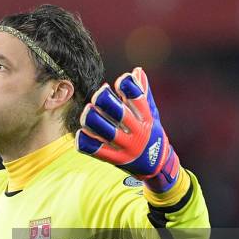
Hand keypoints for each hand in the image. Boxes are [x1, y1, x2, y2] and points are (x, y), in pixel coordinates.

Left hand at [75, 67, 179, 192]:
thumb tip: (136, 70)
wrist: (157, 167)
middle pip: (119, 114)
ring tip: (88, 110)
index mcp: (147, 119)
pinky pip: (96, 150)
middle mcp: (137, 133)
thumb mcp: (152, 115)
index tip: (120, 80)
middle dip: (105, 100)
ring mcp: (126, 147)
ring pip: (105, 131)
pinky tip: (81, 133)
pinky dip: (86, 141)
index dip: (128, 86)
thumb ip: (143, 93)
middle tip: (99, 94)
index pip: (138, 99)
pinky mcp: (116, 160)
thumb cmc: (152, 135)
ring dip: (93, 119)